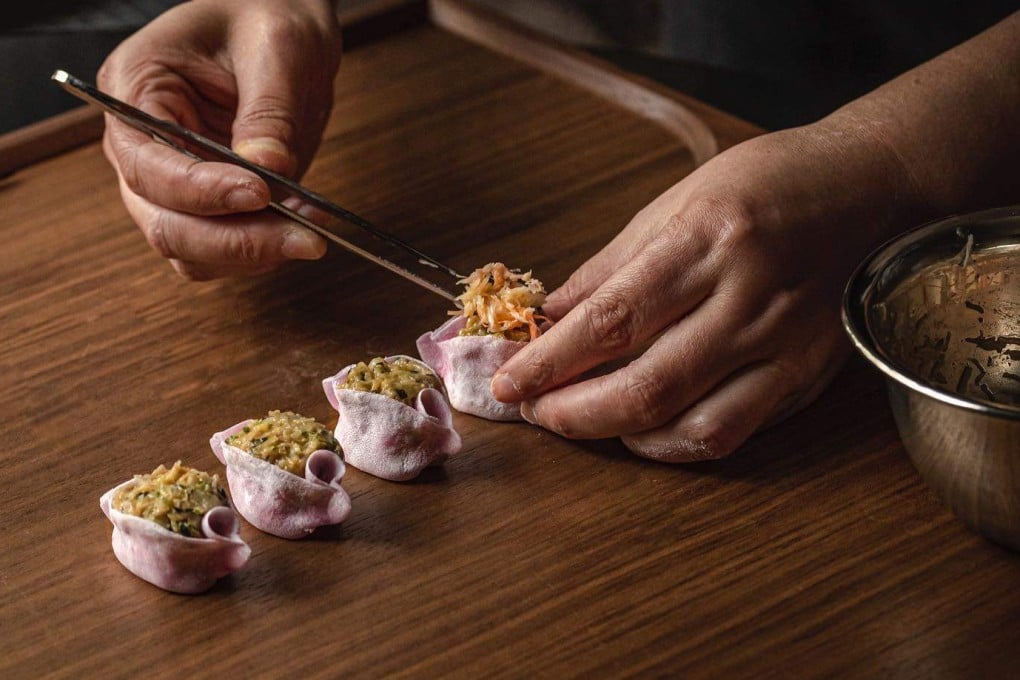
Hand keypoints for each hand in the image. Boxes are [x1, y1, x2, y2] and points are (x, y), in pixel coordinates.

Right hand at [98, 0, 341, 279]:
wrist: (284, 19)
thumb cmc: (268, 13)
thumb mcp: (278, 46)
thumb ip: (269, 110)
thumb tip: (268, 168)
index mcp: (136, 87)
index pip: (148, 164)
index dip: (200, 191)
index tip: (260, 193)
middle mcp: (141, 142)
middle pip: (163, 222)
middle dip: (234, 241)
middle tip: (303, 239)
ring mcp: (172, 178)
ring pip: (191, 248)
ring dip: (251, 253)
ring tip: (310, 232)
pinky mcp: (211, 202)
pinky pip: (224, 248)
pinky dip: (263, 249)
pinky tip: (304, 224)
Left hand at [491, 117, 926, 460]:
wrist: (870, 189)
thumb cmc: (766, 183)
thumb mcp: (677, 200)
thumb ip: (610, 266)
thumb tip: (549, 318)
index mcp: (708, 240)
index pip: (612, 318)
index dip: (551, 360)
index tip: (508, 382)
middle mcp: (748, 298)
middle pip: (648, 385)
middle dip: (575, 411)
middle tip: (535, 411)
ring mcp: (783, 345)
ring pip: (692, 424)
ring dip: (620, 436)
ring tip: (579, 420)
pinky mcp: (805, 377)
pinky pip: (732, 432)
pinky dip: (673, 443)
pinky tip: (640, 430)